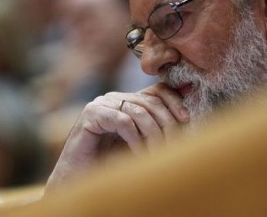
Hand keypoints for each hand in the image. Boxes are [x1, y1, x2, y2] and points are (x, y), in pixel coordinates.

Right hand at [45, 83, 188, 189]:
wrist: (78, 176)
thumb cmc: (110, 162)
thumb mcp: (141, 143)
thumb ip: (158, 129)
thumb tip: (188, 117)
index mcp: (128, 101)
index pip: (157, 91)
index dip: (174, 101)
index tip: (187, 119)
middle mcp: (115, 98)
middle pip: (150, 101)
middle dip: (167, 123)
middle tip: (175, 145)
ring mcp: (102, 104)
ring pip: (139, 112)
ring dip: (153, 136)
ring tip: (158, 155)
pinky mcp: (91, 114)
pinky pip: (123, 121)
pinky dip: (136, 140)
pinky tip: (139, 154)